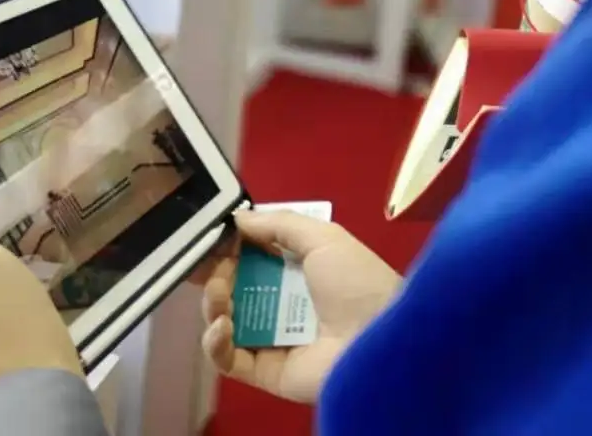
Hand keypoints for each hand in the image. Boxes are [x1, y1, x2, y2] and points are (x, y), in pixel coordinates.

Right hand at [200, 210, 401, 403]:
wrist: (380, 341)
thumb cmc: (356, 283)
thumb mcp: (324, 238)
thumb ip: (279, 224)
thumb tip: (237, 219)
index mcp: (300, 271)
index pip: (253, 257)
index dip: (230, 247)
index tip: (210, 238)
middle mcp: (284, 303)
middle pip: (235, 288)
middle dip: (216, 274)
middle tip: (212, 268)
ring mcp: (274, 339)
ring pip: (226, 321)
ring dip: (213, 304)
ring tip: (220, 294)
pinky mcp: (267, 371)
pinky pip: (229, 359)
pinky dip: (216, 342)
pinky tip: (223, 325)